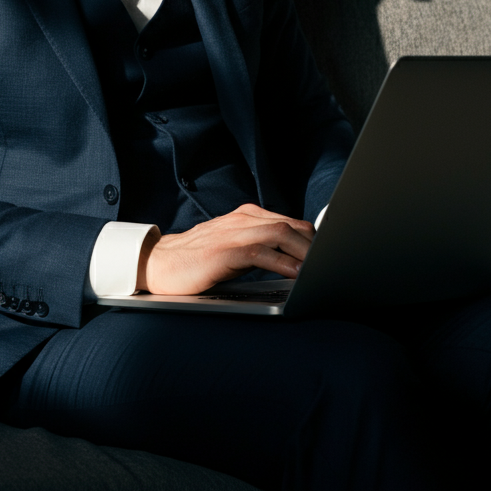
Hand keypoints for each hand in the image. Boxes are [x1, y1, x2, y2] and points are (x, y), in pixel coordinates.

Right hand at [136, 203, 314, 294]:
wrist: (158, 263)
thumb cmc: (196, 260)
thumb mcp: (232, 248)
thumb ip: (258, 247)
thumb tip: (291, 260)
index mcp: (246, 216)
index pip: (290, 222)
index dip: (312, 238)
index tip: (329, 255)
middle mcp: (242, 219)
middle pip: (290, 226)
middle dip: (314, 245)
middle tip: (332, 264)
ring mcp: (233, 233)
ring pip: (280, 234)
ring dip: (304, 252)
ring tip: (320, 269)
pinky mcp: (224, 251)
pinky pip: (261, 253)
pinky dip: (282, 262)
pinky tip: (295, 274)